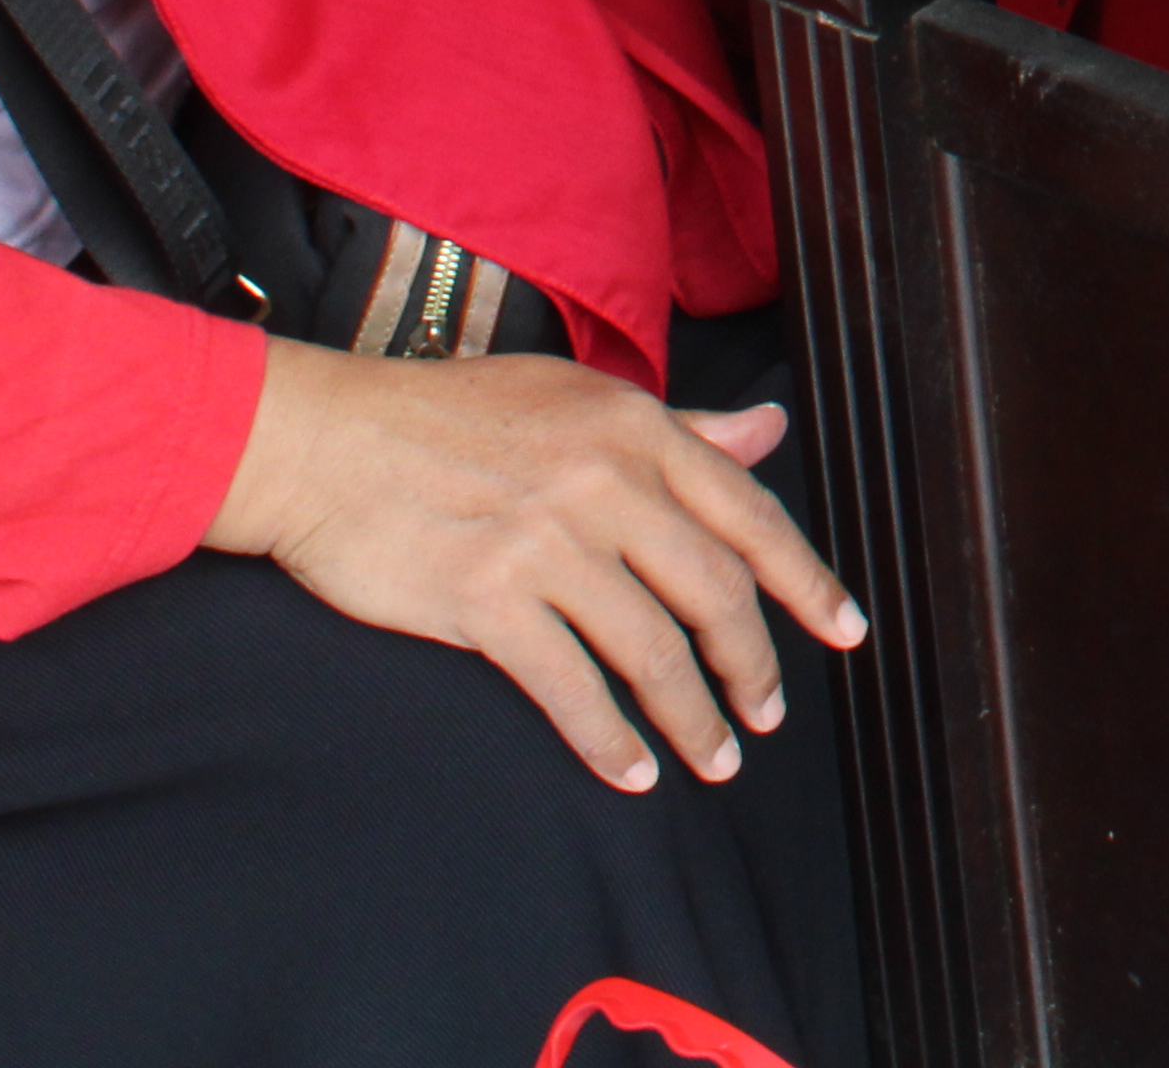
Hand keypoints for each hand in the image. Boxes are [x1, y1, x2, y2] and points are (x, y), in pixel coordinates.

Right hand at [205, 340, 860, 794]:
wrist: (324, 441)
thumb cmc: (446, 416)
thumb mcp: (575, 397)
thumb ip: (679, 428)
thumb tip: (767, 430)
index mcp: (635, 428)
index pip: (748, 514)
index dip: (806, 581)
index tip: (844, 631)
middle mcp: (604, 482)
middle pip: (713, 592)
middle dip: (754, 666)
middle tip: (770, 717)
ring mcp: (546, 542)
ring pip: (652, 648)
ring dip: (694, 717)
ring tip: (716, 760)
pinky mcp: (486, 599)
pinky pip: (571, 687)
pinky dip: (610, 739)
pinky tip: (632, 772)